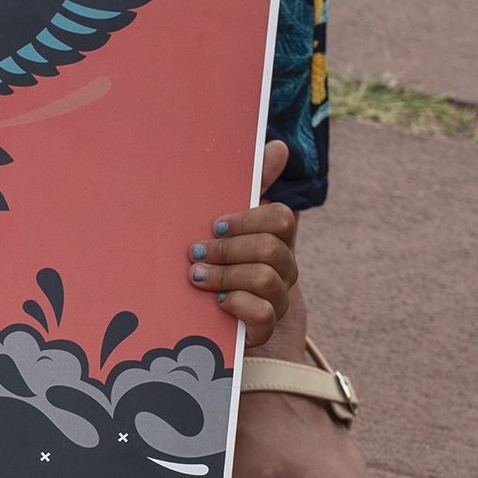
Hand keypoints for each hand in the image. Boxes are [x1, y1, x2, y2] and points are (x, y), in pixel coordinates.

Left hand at [188, 141, 299, 346]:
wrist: (200, 321)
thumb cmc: (214, 264)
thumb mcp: (225, 226)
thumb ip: (250, 187)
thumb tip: (279, 146)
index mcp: (275, 240)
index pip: (282, 219)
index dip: (248, 219)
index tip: (215, 225)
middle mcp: (282, 270)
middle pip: (272, 248)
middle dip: (228, 249)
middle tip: (195, 252)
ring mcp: (277, 301)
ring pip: (266, 279)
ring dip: (225, 275)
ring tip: (196, 277)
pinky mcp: (262, 331)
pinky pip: (264, 314)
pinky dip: (239, 305)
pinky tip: (218, 303)